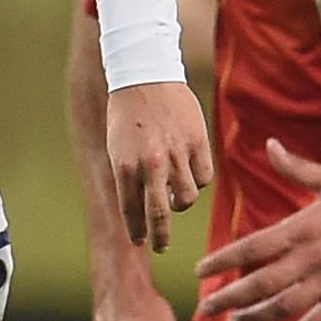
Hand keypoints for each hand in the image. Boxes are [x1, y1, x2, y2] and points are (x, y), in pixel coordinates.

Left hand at [107, 78, 214, 251]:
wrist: (145, 74)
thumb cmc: (128, 114)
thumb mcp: (117, 148)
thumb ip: (130, 179)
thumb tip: (143, 211)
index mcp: (125, 167)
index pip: (132, 211)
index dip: (137, 231)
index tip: (140, 241)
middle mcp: (151, 164)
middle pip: (160, 215)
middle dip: (160, 237)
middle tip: (160, 247)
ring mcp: (176, 153)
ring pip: (187, 197)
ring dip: (180, 201)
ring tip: (174, 194)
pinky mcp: (197, 142)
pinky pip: (203, 177)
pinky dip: (197, 181)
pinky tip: (189, 174)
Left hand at [196, 140, 320, 320]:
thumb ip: (296, 168)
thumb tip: (270, 145)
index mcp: (302, 227)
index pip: (253, 247)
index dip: (224, 260)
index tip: (201, 272)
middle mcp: (311, 257)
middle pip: (261, 283)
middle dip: (230, 297)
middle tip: (206, 308)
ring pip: (282, 306)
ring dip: (254, 317)